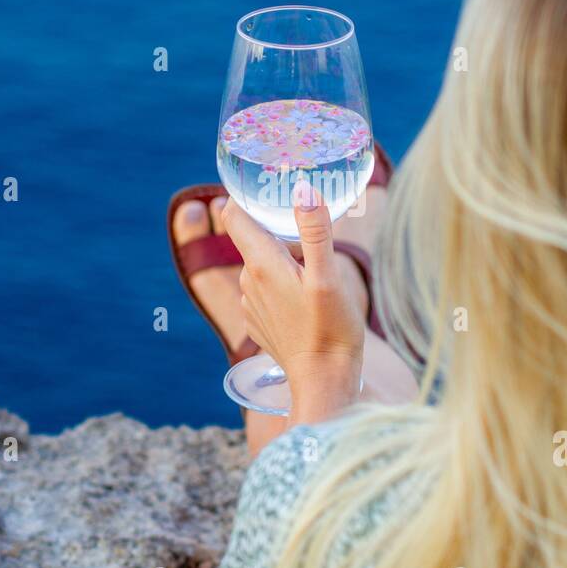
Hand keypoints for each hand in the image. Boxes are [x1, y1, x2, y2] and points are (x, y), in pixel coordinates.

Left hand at [221, 180, 363, 423]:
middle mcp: (248, 282)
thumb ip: (315, 232)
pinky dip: (281, 288)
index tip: (265, 186)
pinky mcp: (258, 324)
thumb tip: (303, 190)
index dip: (245, 197)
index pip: (236, 215)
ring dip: (281, 262)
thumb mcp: (328, 277)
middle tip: (309, 231)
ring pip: (261, 267)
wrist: (324, 381)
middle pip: (253, 240)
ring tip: (312, 272)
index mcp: (261, 264)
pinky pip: (265, 293)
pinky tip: (305, 301)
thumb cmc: (331, 329)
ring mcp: (250, 305)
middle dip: (275, 231)